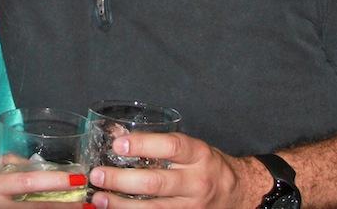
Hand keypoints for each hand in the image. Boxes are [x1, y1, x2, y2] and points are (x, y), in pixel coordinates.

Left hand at [88, 132, 267, 207]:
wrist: (239, 193)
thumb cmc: (207, 165)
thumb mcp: (191, 147)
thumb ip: (158, 142)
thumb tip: (117, 134)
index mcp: (199, 155)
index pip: (171, 147)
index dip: (142, 145)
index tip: (117, 145)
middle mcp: (197, 182)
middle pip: (155, 182)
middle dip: (121, 180)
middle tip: (97, 175)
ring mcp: (192, 207)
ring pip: (152, 208)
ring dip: (121, 204)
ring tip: (99, 198)